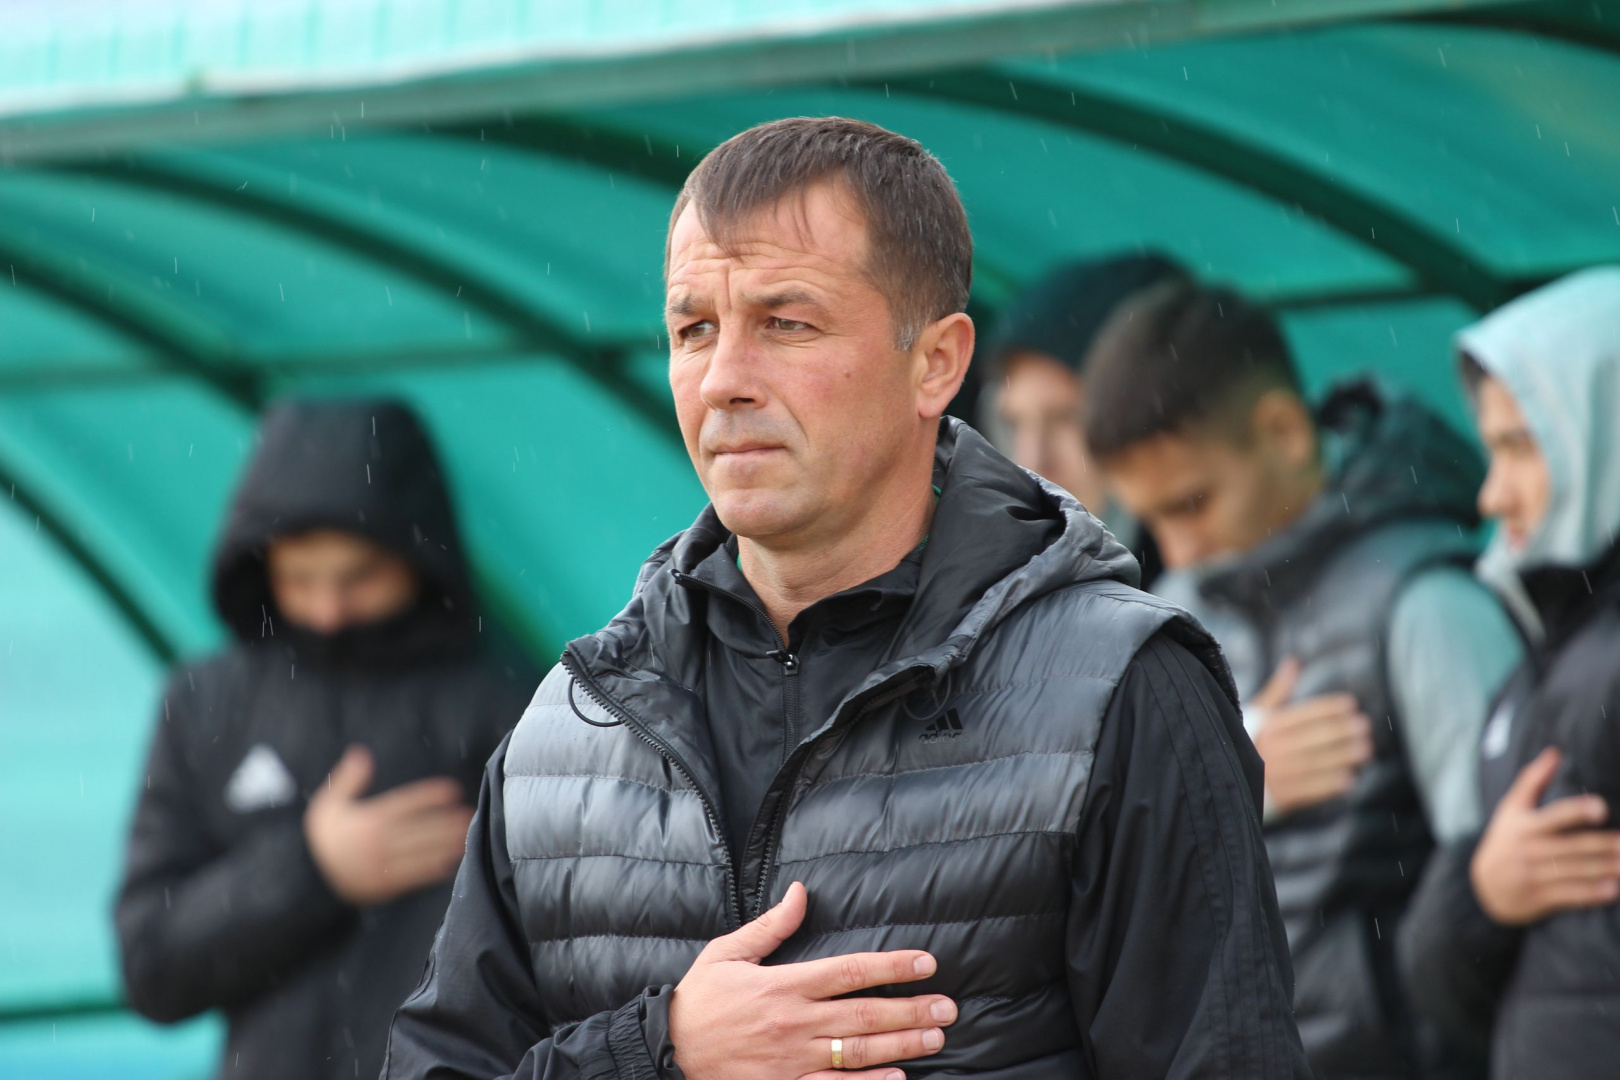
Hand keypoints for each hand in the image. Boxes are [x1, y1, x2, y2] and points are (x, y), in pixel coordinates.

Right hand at [304, 745, 473, 904]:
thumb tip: (361, 753)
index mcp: (368, 820)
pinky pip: (413, 877)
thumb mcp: (328, 805)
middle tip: (469, 813)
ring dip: (446, 844)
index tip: (452, 789)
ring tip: (467, 834)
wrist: (306, 879)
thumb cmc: (323, 839)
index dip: (430, 795)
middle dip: (446, 821)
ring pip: (421, 853)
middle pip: (419, 829)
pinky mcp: (385, 886)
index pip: (405, 804)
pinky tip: (451, 862)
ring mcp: (383, 865)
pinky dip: (433, 870)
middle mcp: (378, 843)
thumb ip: (348, 779)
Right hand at [670, 882, 955, 1079]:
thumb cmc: (700, 998)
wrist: (668, 1048)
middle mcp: (794, 1023)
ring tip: (935, 1038)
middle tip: (947, 1008)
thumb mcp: (729, 951)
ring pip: (858, 1053)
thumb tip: (802, 892)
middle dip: (911, 1010)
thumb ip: (772, 925)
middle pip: (864, 1014)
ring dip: (901, 1046)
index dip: (892, 966)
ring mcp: (792, 1060)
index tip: (926, 963)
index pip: (849, 971)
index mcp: (784, 985)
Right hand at [1249, 658, 1372, 814]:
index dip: (1328, 708)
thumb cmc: (1247, 738)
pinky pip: (1307, 790)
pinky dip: (1328, 785)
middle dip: (1340, 731)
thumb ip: (1278, 690)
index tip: (1350, 704)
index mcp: (1267, 726)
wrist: (1224, 776)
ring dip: (1341, 757)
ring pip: (1314, 763)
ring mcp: (1275, 773)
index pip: (1302, 714)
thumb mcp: (1257, 712)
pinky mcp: (1279, 796)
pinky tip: (1348, 779)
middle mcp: (1271, 748)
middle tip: (1364, 726)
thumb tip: (1294, 662)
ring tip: (1365, 750)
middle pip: (1311, 738)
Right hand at [1471, 747, 1619, 924]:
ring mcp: (1532, 876)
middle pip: (1572, 847)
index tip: (1602, 808)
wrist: (1483, 886)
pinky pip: (1570, 895)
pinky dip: (1592, 893)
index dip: (1578, 811)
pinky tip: (1612, 888)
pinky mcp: (1538, 898)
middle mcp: (1527, 850)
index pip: (1554, 816)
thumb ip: (1533, 780)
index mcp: (1523, 825)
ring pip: (1575, 872)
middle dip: (1603, 845)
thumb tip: (1555, 752)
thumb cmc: (1505, 839)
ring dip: (1605, 869)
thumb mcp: (1511, 809)